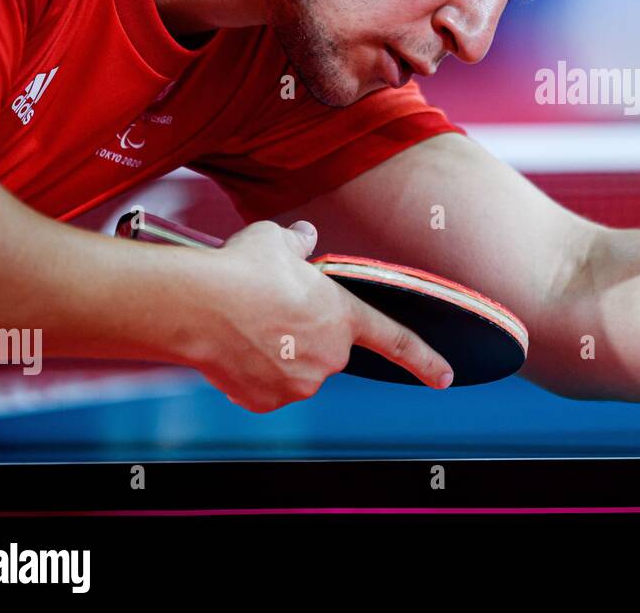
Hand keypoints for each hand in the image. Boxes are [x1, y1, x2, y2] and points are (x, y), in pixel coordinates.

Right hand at [182, 220, 453, 411]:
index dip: (424, 359)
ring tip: (246, 324)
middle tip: (271, 309)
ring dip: (278, 352)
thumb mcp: (276, 240)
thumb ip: (299, 243)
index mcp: (343, 316)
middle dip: (306, 333)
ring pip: (295, 369)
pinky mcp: (266, 401)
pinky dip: (253, 373)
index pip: (395, 339)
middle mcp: (330, 356)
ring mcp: (299, 383)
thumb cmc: (240, 266)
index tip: (445, 377)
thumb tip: (306, 237)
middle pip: (327, 348)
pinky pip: (266, 387)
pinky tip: (233, 348)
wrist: (194, 304)